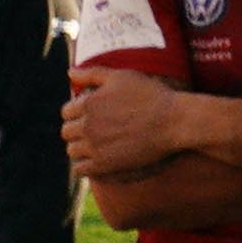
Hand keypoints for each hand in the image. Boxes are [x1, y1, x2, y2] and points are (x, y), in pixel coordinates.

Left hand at [64, 63, 200, 180]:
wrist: (175, 121)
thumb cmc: (151, 96)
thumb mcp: (122, 76)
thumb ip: (92, 73)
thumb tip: (69, 73)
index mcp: (88, 103)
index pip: (66, 111)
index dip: (78, 112)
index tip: (92, 115)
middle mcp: (88, 125)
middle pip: (67, 132)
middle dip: (78, 130)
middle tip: (95, 130)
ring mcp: (95, 146)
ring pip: (72, 151)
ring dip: (80, 148)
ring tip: (96, 145)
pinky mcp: (105, 164)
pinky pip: (80, 169)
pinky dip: (84, 165)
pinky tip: (97, 160)